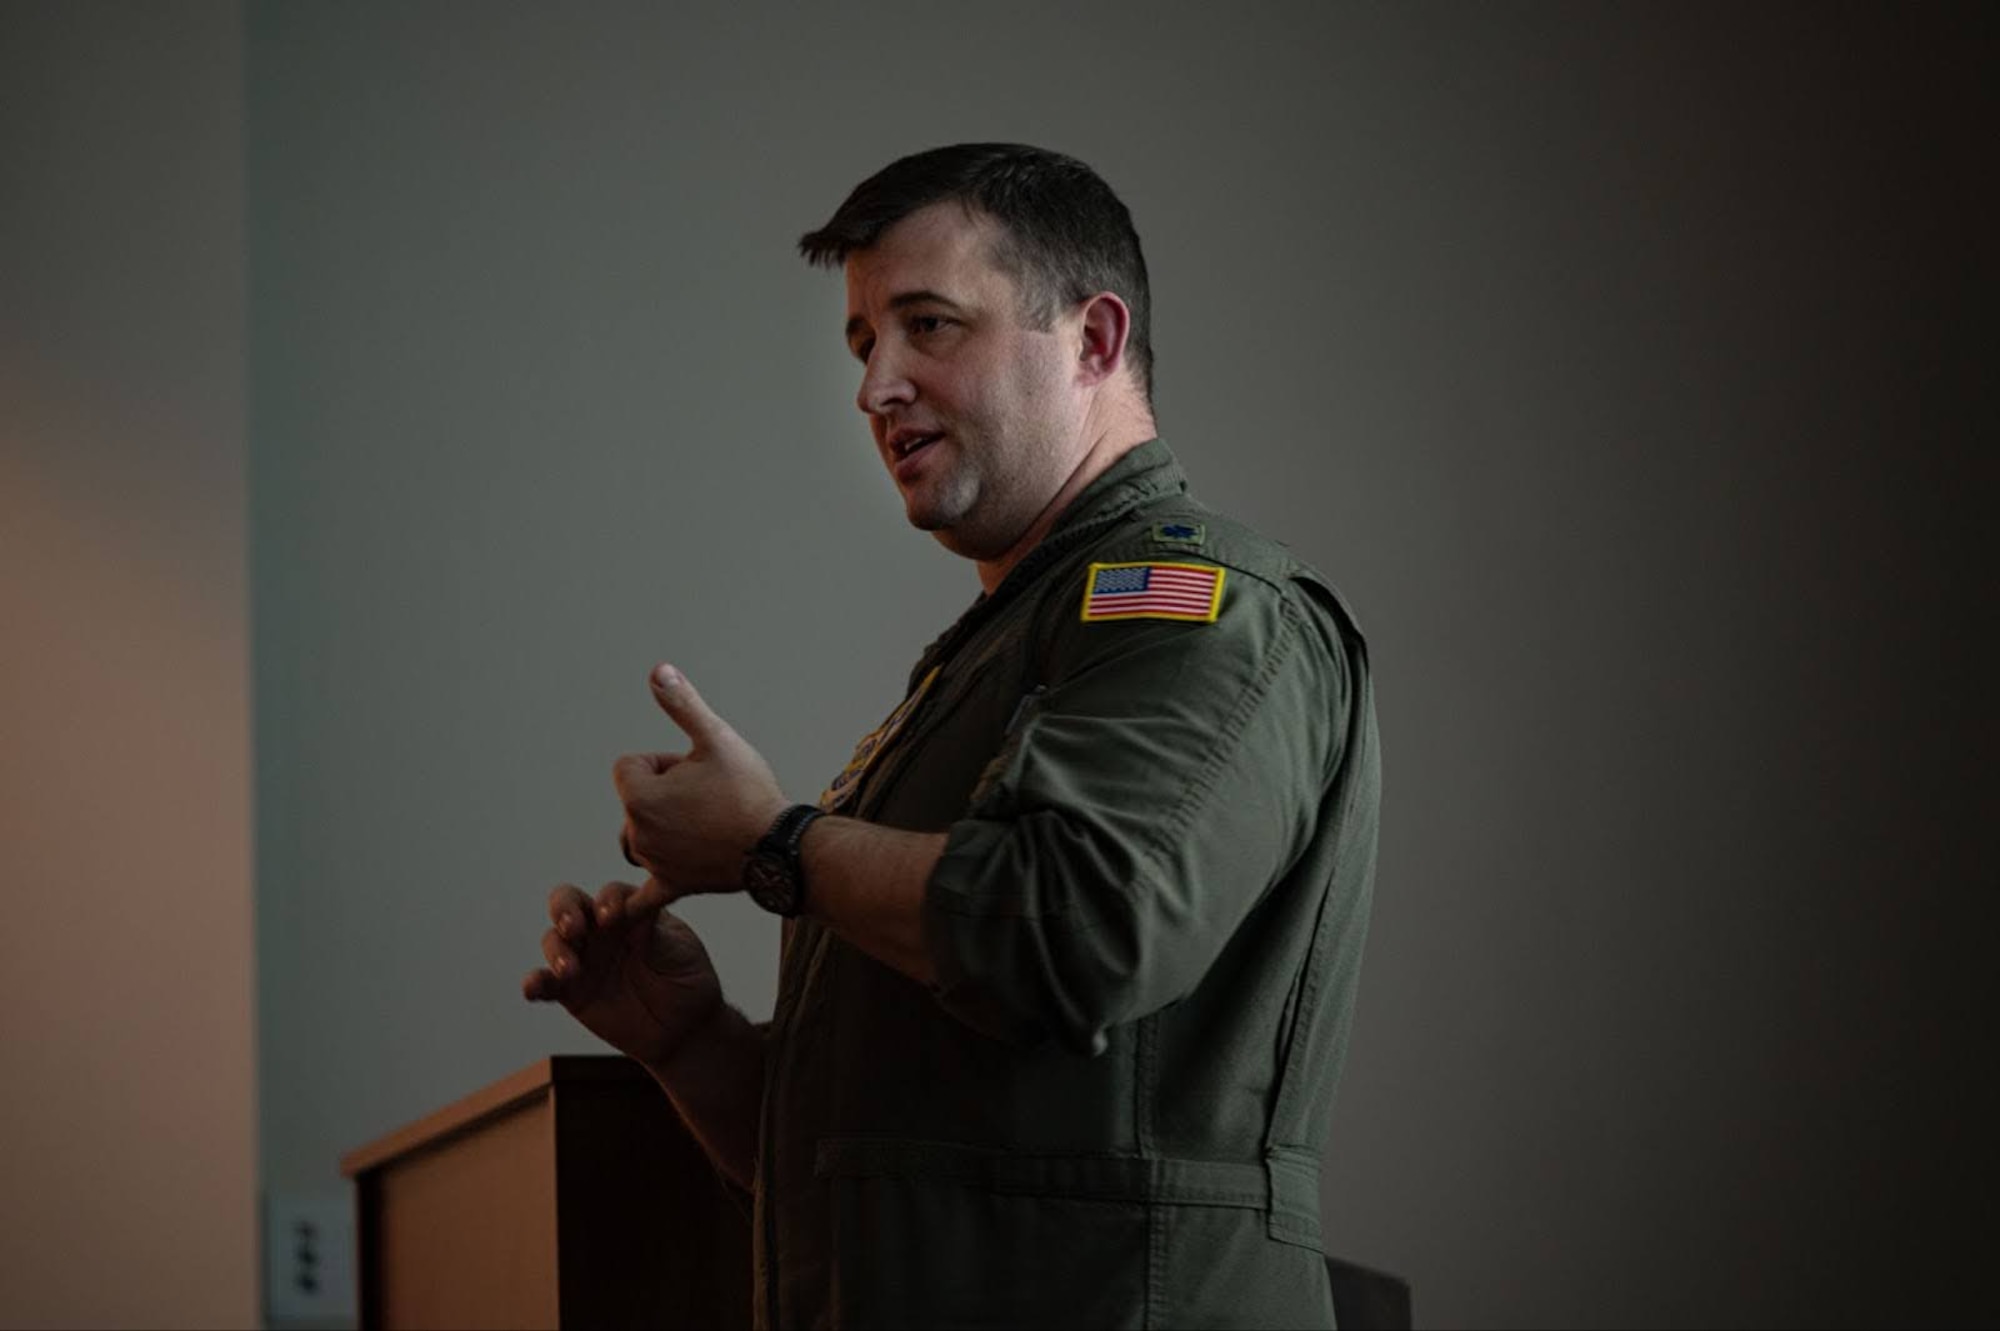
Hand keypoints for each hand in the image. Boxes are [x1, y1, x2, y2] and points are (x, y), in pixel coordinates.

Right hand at [521, 879, 722, 1069]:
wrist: (683, 1027)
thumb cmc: (687, 979)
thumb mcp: (679, 951)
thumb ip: (656, 932)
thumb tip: (639, 908)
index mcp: (630, 911)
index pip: (611, 894)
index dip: (608, 901)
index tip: (612, 917)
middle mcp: (601, 929)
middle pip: (570, 904)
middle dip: (565, 909)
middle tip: (574, 927)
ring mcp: (583, 958)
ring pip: (554, 940)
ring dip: (556, 950)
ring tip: (570, 970)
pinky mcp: (570, 991)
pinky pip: (546, 983)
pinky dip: (534, 983)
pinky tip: (531, 988)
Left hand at [614, 664, 788, 899]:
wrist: (780, 847)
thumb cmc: (749, 792)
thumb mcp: (715, 738)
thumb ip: (681, 704)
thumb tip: (657, 669)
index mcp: (640, 797)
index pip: (631, 766)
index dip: (662, 761)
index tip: (697, 770)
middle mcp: (639, 834)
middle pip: (635, 801)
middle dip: (663, 793)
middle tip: (708, 797)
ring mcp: (655, 863)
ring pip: (642, 836)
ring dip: (662, 827)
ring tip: (705, 824)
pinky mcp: (674, 885)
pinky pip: (645, 897)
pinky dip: (635, 901)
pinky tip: (618, 911)